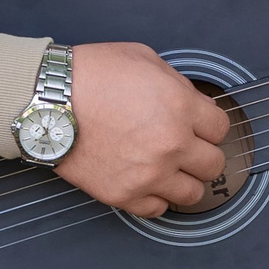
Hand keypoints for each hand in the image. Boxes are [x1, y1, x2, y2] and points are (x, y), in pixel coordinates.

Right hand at [51, 42, 229, 217]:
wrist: (47, 100)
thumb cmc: (90, 75)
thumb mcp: (144, 59)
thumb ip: (177, 85)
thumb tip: (194, 104)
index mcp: (180, 107)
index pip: (221, 128)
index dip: (209, 125)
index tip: (199, 126)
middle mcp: (171, 144)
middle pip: (214, 165)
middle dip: (202, 153)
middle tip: (185, 146)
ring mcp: (149, 174)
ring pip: (192, 194)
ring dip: (184, 180)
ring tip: (168, 168)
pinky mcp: (124, 194)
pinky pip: (157, 209)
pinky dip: (156, 197)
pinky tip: (147, 181)